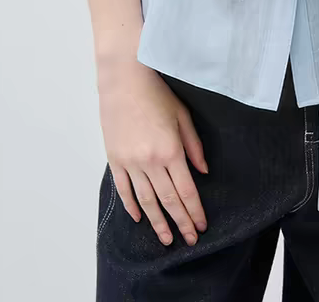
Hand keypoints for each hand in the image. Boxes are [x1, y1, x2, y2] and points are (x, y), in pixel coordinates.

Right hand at [96, 58, 209, 246]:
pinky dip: (132, 206)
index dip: (194, 212)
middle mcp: (150, 161)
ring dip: (157, 222)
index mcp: (171, 151)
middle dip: (180, 223)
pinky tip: (139, 218)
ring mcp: (130, 162)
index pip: (186, 191)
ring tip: (166, 239)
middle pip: (168, 201)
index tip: (201, 227)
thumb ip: (194, 146)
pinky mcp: (115, 158)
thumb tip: (203, 171)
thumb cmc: (156, 92)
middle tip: (189, 241)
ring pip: (146, 201)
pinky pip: (124, 189)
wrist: (124, 78)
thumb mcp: (183, 115)